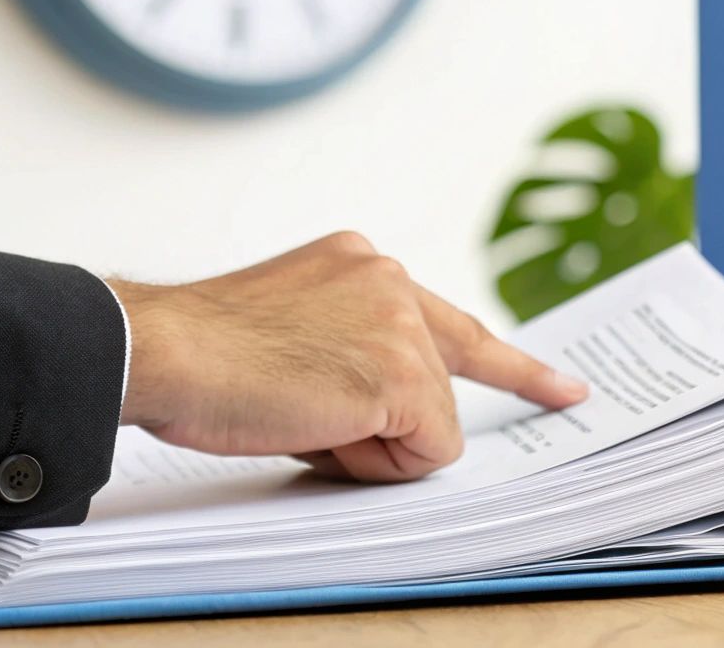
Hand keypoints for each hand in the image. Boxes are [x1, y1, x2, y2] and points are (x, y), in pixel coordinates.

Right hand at [112, 232, 587, 481]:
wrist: (161, 349)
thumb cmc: (201, 355)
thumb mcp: (291, 334)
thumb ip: (350, 355)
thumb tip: (388, 420)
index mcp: (358, 262)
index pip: (447, 318)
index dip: (512, 363)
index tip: (562, 383)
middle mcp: (387, 276)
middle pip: (446, 374)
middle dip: (411, 419)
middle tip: (456, 408)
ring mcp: (399, 320)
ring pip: (432, 418)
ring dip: (373, 442)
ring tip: (298, 418)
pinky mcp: (402, 370)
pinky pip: (428, 449)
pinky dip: (380, 462)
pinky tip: (321, 432)